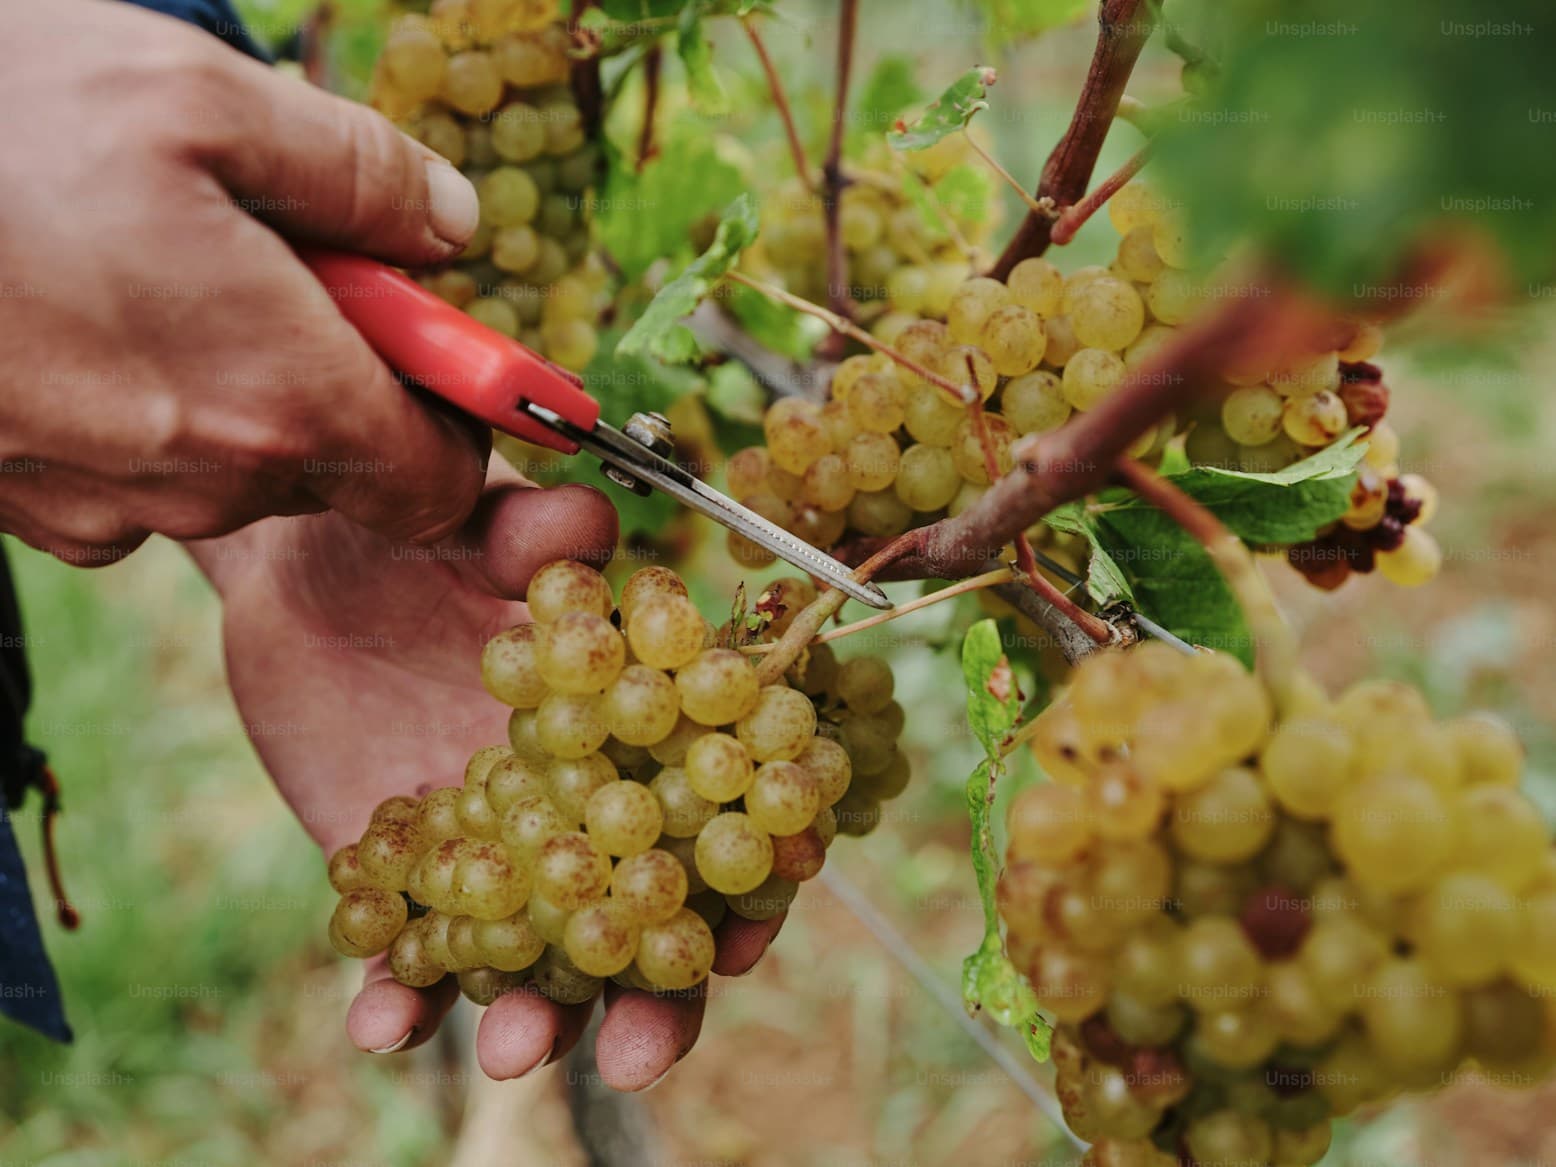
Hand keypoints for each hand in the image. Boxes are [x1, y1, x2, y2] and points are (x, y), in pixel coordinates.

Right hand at [0, 0, 487, 563]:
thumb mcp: (203, 97)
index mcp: (282, 397)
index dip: (452, 411)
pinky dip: (142, 401)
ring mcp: (107, 506)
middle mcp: (206, 483)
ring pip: (232, 464)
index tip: (431, 336)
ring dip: (230, 376)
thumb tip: (453, 228)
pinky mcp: (28, 504)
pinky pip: (136, 471)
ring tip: (148, 263)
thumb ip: (362, 176)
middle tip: (270, 255)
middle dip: (333, 368)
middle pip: (336, 461)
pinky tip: (78, 313)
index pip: (439, 477)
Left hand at [187, 462, 783, 1088]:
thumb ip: (527, 530)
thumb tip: (584, 526)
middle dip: (650, 1003)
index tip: (742, 943)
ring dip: (534, 1021)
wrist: (296, 572)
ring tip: (505, 1048)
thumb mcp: (467, 522)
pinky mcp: (407, 884)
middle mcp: (581, 812)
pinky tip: (382, 1021)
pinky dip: (401, 1002)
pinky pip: (410, 962)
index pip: (715, 825)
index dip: (744, 890)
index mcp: (633, 736)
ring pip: (538, 966)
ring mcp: (497, 858)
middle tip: (632, 1051)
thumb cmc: (414, 538)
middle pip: (642, 926)